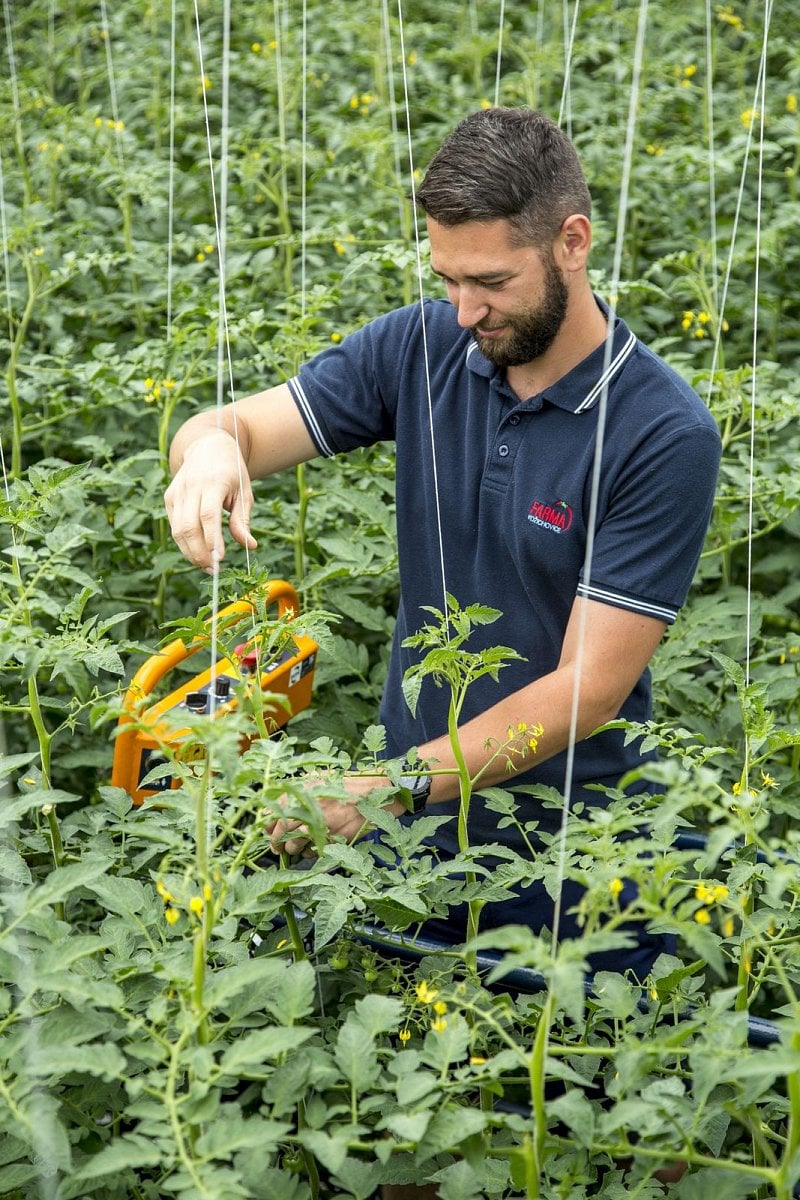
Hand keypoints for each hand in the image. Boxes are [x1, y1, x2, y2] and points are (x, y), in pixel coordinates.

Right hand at [164, 430, 256, 571]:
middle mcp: (191, 486)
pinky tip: (196, 552)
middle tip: (212, 570)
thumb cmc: (232, 472)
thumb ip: (243, 520)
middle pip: (189, 526)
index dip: (212, 540)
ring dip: (190, 552)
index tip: (219, 560)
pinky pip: (174, 525)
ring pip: (178, 529)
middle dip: (199, 552)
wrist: (208, 446)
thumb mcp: (244, 492)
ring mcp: (177, 491)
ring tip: (205, 565)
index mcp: (214, 482)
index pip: (209, 515)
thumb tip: (250, 546)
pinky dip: (184, 543)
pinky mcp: (169, 497)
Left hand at [265, 772, 401, 855]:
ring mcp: (321, 826)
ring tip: (294, 847)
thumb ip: (295, 790)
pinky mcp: (333, 839)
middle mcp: (309, 808)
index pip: (273, 812)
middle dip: (275, 843)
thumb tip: (272, 804)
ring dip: (291, 849)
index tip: (266, 830)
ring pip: (294, 846)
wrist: (373, 792)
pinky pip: (312, 852)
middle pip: (281, 832)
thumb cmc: (343, 784)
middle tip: (276, 847)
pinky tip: (311, 847)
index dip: (267, 824)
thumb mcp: (317, 778)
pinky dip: (308, 852)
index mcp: (302, 792)